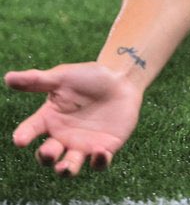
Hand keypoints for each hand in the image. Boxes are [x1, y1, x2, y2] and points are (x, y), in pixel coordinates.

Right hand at [5, 63, 142, 175]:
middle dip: (45, 156)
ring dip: (66, 169)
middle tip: (48, 152)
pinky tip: (100, 152)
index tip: (20, 139)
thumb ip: (38, 80)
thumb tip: (8, 77)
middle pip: (48, 155)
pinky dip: (98, 161)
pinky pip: (99, 163)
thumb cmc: (90, 78)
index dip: (24, 136)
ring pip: (70, 165)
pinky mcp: (105, 148)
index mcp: (49, 119)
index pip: (30, 130)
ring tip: (64, 168)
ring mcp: (83, 144)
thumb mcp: (63, 77)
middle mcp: (62, 136)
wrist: (122, 80)